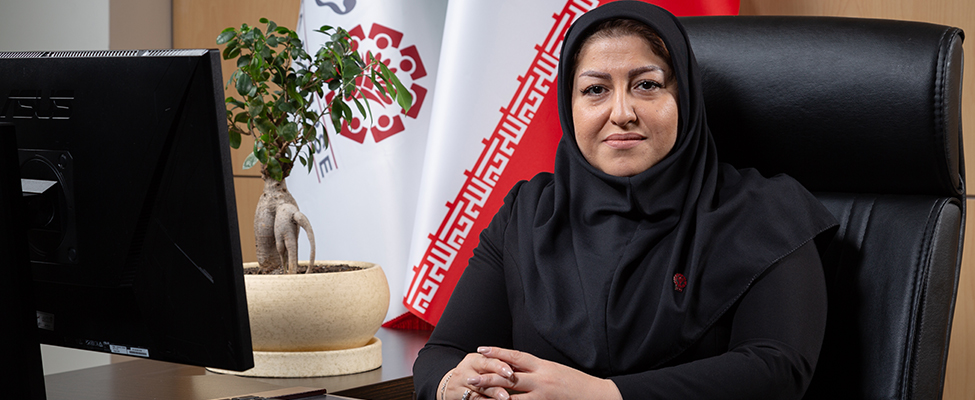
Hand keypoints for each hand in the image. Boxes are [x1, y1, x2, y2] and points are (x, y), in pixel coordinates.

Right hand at [438, 351, 515, 399]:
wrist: (451, 386)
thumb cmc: (473, 376)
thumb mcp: (481, 369)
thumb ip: (495, 367)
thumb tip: (518, 370)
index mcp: (475, 359)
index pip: (489, 359)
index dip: (500, 365)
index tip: (511, 371)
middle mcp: (466, 367)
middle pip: (483, 371)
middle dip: (498, 376)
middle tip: (511, 380)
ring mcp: (460, 380)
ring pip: (480, 387)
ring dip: (494, 392)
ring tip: (505, 397)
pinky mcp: (456, 393)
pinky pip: (473, 398)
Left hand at [468, 347, 622, 399]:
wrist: (598, 396)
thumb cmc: (576, 384)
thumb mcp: (555, 370)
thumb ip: (537, 369)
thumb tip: (516, 366)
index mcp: (543, 365)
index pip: (515, 356)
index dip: (497, 352)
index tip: (480, 350)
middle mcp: (542, 379)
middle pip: (509, 377)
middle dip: (488, 378)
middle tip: (470, 379)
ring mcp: (543, 396)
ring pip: (512, 398)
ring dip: (493, 399)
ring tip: (477, 398)